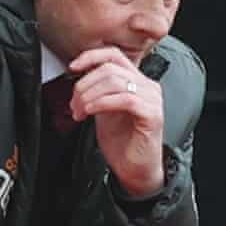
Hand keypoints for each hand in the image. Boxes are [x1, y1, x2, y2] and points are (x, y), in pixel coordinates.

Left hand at [69, 47, 163, 196]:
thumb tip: (77, 78)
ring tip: (80, 111)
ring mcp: (153, 99)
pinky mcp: (153, 115)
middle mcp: (148, 86)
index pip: (114, 55)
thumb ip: (97, 91)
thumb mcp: (104, 109)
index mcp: (137, 81)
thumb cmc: (122, 143)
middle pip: (110, 69)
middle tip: (73, 104)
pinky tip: (91, 112)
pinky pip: (125, 99)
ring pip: (115, 82)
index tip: (72, 67)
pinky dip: (102, 103)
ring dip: (89, 96)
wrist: (135, 170)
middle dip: (84, 85)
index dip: (91, 56)